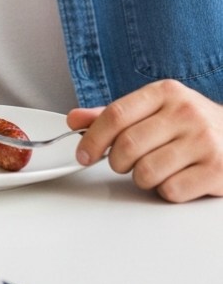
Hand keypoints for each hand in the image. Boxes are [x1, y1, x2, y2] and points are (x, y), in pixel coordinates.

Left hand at [68, 80, 222, 201]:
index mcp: (165, 92)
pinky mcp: (218, 171)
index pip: (116, 114)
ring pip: (147, 171)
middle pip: (128, 145)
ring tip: (153, 169)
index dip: (93, 138)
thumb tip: (74, 121)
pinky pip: (171, 190)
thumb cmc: (189, 124)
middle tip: (122, 163)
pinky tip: (176, 179)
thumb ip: (113, 115)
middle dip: (116, 161)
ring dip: (141, 178)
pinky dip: (165, 191)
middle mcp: (186, 113)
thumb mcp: (154, 109)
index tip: (82, 154)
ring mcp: (205, 141)